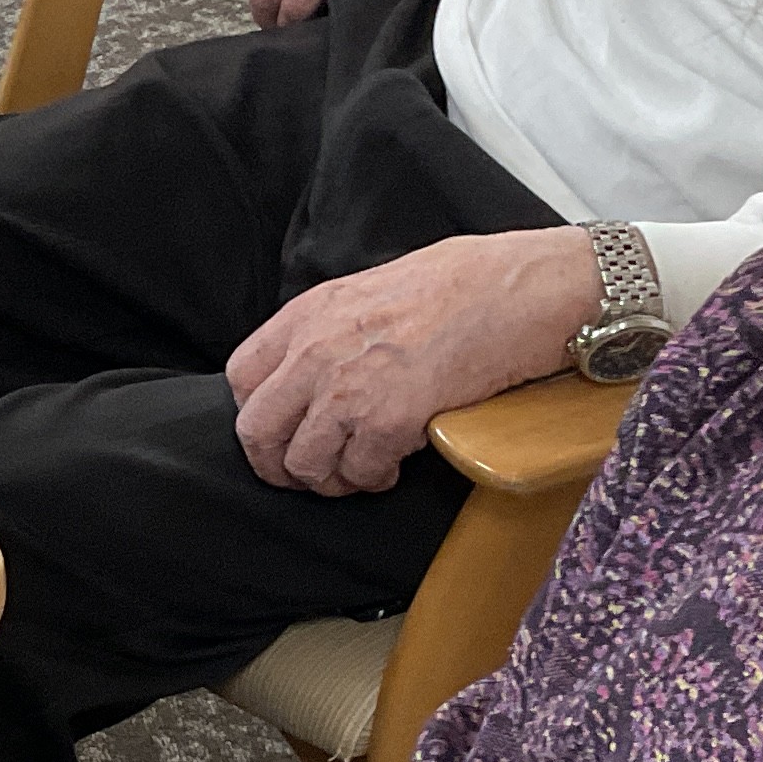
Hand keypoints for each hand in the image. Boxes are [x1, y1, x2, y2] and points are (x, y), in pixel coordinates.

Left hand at [228, 229, 600, 494]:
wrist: (520, 289)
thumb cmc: (465, 282)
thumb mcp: (375, 288)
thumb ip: (335, 328)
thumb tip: (320, 365)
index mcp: (310, 313)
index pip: (242, 377)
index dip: (258, 413)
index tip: (283, 430)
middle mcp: (316, 351)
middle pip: (257, 432)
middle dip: (279, 463)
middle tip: (309, 473)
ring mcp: (348, 388)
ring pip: (304, 464)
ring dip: (331, 478)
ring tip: (361, 470)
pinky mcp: (389, 420)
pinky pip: (359, 473)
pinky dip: (374, 479)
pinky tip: (394, 466)